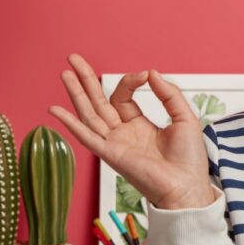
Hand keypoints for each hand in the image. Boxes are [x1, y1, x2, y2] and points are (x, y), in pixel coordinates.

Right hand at [48, 54, 215, 209]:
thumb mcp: (184, 117)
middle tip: (73, 58)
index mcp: (139, 125)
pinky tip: (55, 109)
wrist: (187, 186)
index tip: (144, 75)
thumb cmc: (189, 159)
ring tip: (65, 72)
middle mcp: (123, 133)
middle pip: (98, 102)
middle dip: (86, 80)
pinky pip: (86, 136)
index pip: (123, 96)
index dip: (130, 81)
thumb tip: (151, 72)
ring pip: (89, 114)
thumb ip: (168, 93)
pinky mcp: (110, 154)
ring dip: (76, 93)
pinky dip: (70, 123)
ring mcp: (114, 143)